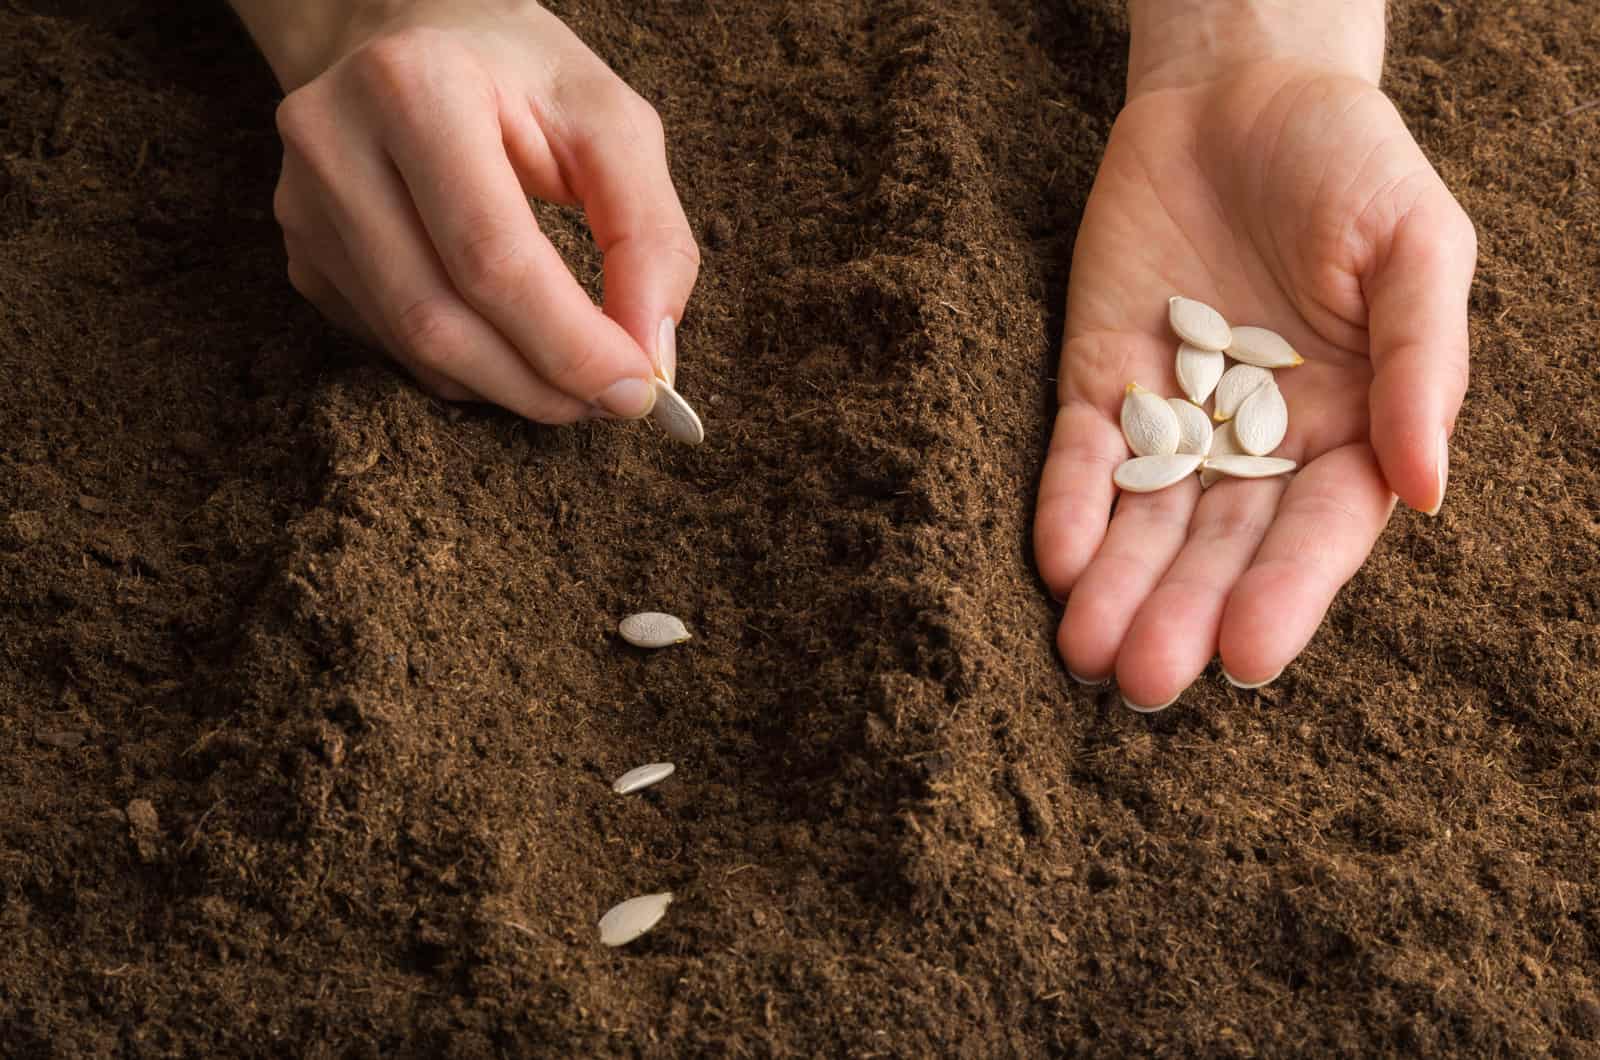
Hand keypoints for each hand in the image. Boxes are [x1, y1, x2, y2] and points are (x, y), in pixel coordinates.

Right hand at [237, 0, 698, 420]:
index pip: (491, 256)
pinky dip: (470, 370)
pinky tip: (515, 347)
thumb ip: (648, 232)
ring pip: (414, 347)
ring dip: (511, 387)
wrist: (404, 34)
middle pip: (440, 317)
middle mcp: (334, 144)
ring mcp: (304, 207)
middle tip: (614, 400)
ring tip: (578, 381)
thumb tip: (649, 353)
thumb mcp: (608, 119)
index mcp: (413, 87)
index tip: (638, 386)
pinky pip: (395, 348)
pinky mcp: (303, 256)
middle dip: (542, 381)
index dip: (569, 343)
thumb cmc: (518, 74)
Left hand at [1034, 59, 1475, 709]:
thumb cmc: (1351, 168)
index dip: (1285, 594)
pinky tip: (1057, 561)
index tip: (1250, 657)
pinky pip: (1082, 458)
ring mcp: (1174, 420)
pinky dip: (1068, 506)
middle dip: (1183, 615)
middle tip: (1145, 682)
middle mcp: (1258, 447)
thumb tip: (1427, 490)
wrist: (1241, 97)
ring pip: (1144, 524)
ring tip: (1085, 654)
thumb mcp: (1417, 249)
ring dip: (1116, 587)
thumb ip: (1420, 364)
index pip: (1317, 533)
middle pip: (1219, 550)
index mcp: (1350, 431)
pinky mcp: (1100, 384)